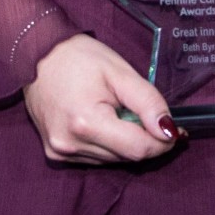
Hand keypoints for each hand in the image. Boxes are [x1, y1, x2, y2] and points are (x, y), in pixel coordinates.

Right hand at [23, 33, 179, 164]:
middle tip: (153, 116)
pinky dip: (108, 144)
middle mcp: (70, 145)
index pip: (138, 149)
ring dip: (126, 142)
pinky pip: (95, 158)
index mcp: (86, 124)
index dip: (163, 141)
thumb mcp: (121, 72)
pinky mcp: (55, 154)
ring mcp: (60, 152)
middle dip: (146, 139)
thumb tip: (168, 130)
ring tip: (122, 111)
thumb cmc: (78, 57)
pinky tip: (105, 120)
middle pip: (127, 157)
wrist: (37, 54)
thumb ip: (148, 102)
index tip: (177, 130)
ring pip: (113, 160)